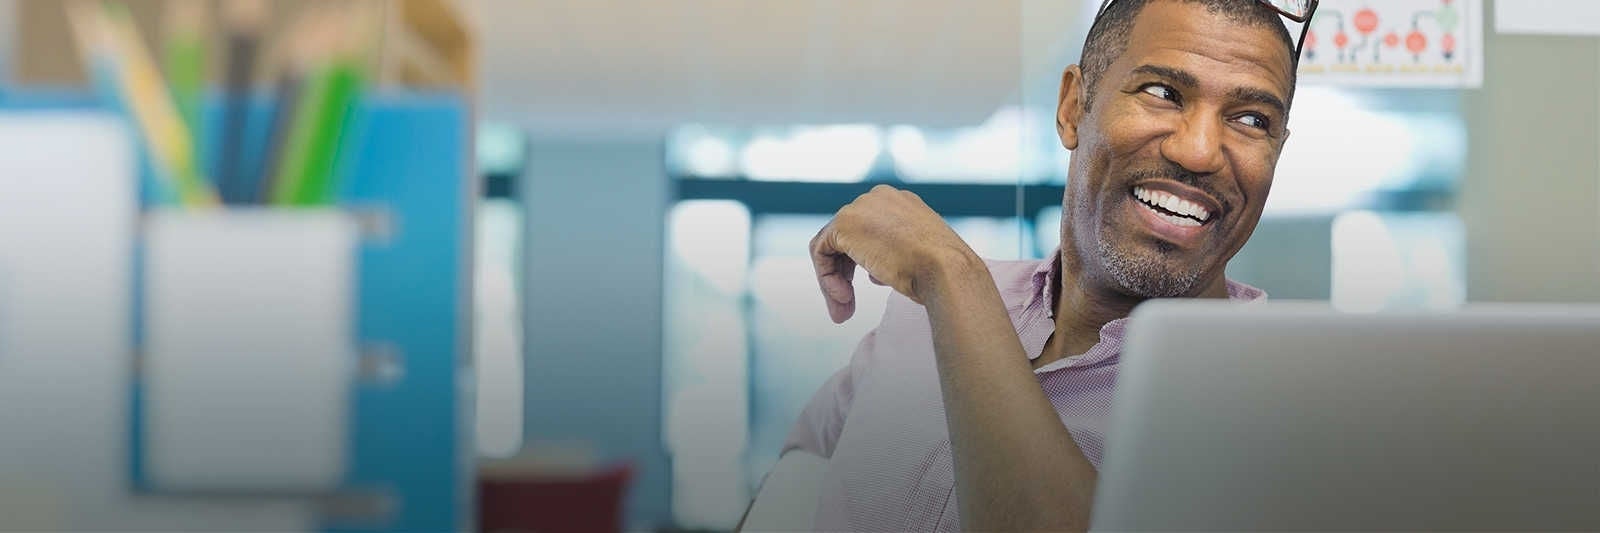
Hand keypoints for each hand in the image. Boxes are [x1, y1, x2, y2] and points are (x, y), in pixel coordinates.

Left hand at [810, 185, 979, 322]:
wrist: (947, 270)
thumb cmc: (942, 273)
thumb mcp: (919, 259)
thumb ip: (894, 257)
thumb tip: (874, 272)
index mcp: (901, 203)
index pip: (868, 230)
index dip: (863, 262)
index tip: (869, 286)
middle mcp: (879, 198)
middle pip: (846, 237)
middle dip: (844, 274)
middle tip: (846, 307)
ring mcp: (861, 207)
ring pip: (831, 246)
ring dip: (833, 281)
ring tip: (844, 311)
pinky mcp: (844, 223)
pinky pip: (821, 252)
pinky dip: (827, 278)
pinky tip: (845, 298)